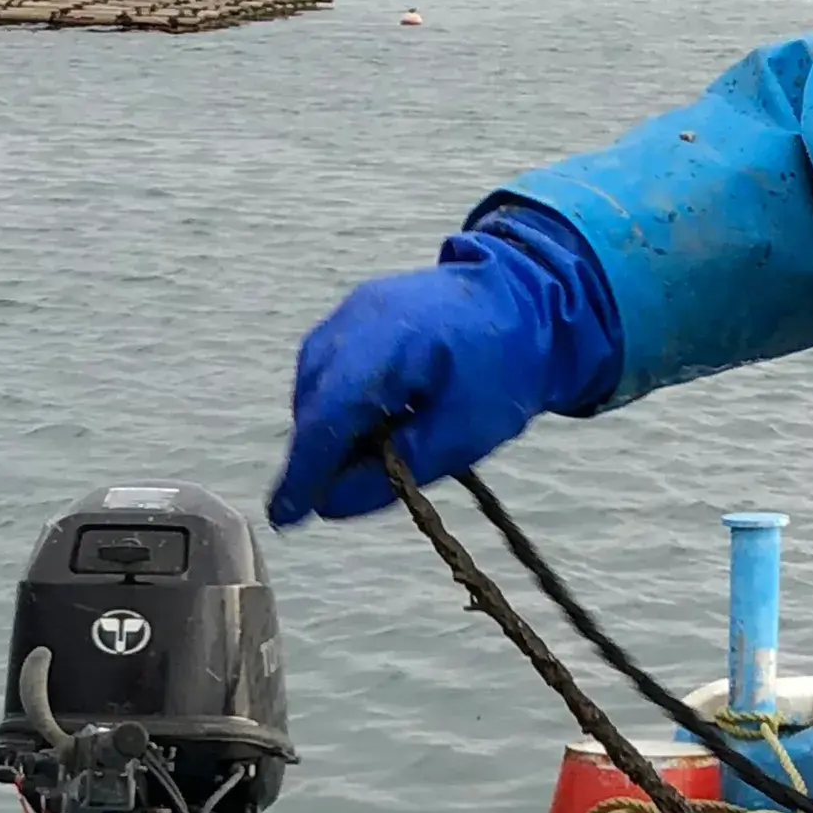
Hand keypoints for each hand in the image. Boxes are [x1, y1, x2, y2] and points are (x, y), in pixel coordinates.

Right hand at [265, 204, 625, 524]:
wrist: (528, 296)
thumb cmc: (504, 368)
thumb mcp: (460, 437)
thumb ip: (391, 475)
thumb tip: (328, 505)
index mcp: (388, 343)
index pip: (327, 416)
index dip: (303, 472)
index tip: (285, 517)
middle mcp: (356, 319)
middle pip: (313, 402)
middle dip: (315, 454)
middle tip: (338, 495)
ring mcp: (351, 309)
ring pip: (313, 385)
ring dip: (325, 428)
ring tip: (363, 456)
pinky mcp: (354, 312)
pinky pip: (326, 366)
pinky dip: (335, 401)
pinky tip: (365, 422)